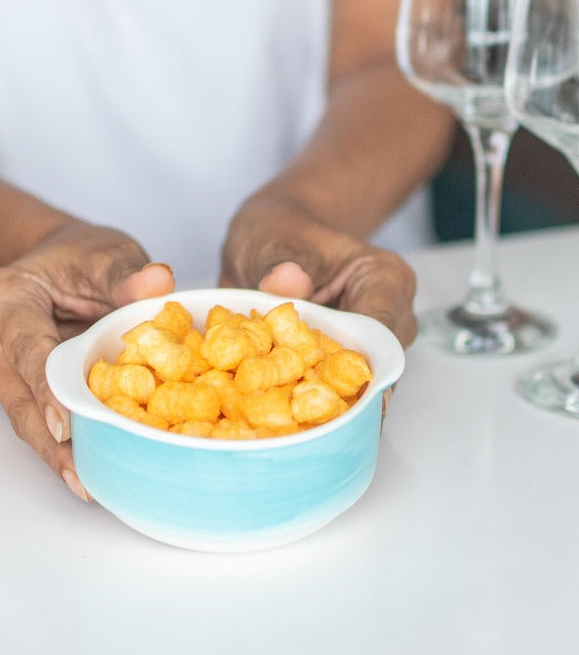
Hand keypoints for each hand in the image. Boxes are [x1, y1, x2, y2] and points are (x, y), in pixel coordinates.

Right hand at [0, 220, 173, 499]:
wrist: (55, 260)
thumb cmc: (77, 256)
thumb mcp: (105, 254)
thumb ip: (126, 273)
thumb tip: (158, 283)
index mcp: (6, 299)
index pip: (27, 346)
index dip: (47, 386)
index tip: (65, 423)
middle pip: (19, 396)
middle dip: (49, 439)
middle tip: (80, 475)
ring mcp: (2, 367)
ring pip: (24, 415)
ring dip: (53, 451)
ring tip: (85, 484)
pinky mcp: (20, 385)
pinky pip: (37, 416)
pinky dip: (61, 443)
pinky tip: (86, 468)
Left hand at [221, 197, 415, 416]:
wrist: (272, 236)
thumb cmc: (278, 232)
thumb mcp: (268, 240)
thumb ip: (276, 263)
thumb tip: (285, 283)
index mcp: (382, 278)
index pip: (382, 330)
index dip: (357, 367)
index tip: (328, 396)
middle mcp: (387, 315)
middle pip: (375, 367)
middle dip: (337, 395)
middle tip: (297, 420)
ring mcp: (366, 342)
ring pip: (356, 385)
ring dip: (320, 402)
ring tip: (283, 423)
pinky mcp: (341, 361)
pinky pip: (331, 388)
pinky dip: (306, 399)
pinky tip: (277, 417)